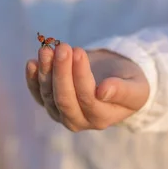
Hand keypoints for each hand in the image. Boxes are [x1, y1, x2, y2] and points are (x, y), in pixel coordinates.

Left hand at [25, 43, 149, 130]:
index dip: (81, 76)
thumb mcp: (136, 87)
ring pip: (48, 95)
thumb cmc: (129, 83)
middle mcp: (78, 121)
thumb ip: (123, 91)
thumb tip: (103, 92)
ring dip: (45, 70)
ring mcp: (61, 113)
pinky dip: (32, 79)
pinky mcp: (49, 103)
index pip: (87, 98)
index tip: (78, 51)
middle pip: (64, 99)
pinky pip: (37, 93)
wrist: (115, 82)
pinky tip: (32, 63)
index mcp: (101, 118)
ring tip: (47, 49)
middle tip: (62, 48)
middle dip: (61, 72)